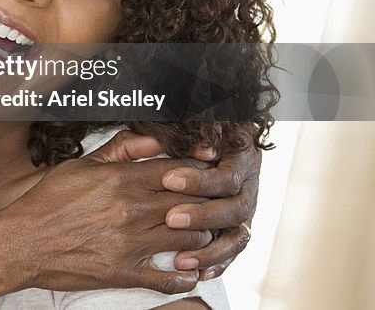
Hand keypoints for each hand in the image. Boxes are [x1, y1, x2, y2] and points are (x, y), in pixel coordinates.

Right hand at [0, 130, 213, 294]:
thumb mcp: (81, 165)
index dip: (201, 172)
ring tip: (199, 235)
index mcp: (122, 180)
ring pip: (191, 239)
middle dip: (207, 203)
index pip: (180, 171)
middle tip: (212, 205)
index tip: (208, 175)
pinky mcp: (125, 272)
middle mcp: (132, 210)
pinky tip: (187, 270)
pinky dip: (186, 276)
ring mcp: (131, 243)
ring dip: (201, 237)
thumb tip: (154, 138)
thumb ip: (121, 149)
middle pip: (193, 203)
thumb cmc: (49, 201)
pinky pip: (171, 279)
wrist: (23, 241)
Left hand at [163, 127, 260, 279]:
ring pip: (236, 236)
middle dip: (201, 215)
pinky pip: (233, 253)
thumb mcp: (193, 131)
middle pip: (233, 208)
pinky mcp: (238, 231)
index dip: (198, 180)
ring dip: (209, 249)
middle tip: (170, 218)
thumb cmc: (203, 134)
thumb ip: (177, 137)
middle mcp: (247, 189)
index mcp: (239, 161)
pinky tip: (198, 274)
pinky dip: (217, 263)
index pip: (224, 176)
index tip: (167, 179)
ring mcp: (245, 213)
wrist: (225, 142)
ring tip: (180, 259)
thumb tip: (158, 140)